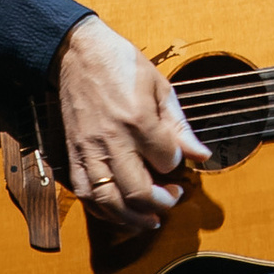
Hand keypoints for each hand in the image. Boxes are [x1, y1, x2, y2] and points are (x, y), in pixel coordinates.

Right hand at [54, 15, 209, 233]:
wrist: (77, 53)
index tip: (176, 160)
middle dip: (161, 202)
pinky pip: (85, 194)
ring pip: (109, 200)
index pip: (165, 160)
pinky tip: (120, 212)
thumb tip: (201, 156)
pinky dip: (103, 210)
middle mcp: (112, 140)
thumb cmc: (121, 64)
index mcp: (138, 119)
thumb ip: (180, 126)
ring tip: (151, 220)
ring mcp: (89, 150)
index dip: (176, 165)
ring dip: (133, 218)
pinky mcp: (73, 154)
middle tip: (172, 198)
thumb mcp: (160, 87)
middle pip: (138, 190)